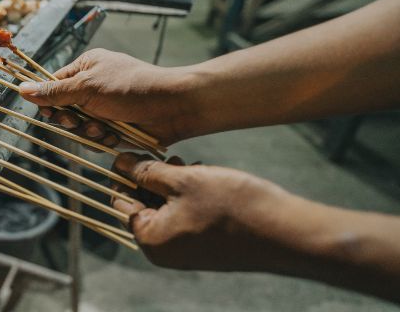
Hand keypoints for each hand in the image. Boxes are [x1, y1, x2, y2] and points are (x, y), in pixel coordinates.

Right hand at [18, 48, 198, 145]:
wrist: (172, 107)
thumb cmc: (132, 88)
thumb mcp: (87, 87)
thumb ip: (54, 92)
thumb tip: (21, 88)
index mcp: (85, 68)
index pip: (53, 85)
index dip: (49, 101)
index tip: (52, 112)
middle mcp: (93, 87)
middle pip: (64, 110)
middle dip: (71, 120)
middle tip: (78, 120)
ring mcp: (105, 108)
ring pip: (79, 128)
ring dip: (88, 131)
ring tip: (104, 128)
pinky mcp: (115, 127)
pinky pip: (96, 139)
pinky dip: (103, 140)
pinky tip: (115, 135)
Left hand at [111, 153, 296, 271]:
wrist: (285, 233)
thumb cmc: (232, 206)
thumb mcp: (183, 180)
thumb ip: (147, 172)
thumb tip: (119, 164)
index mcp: (150, 239)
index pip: (121, 200)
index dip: (125, 174)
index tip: (134, 152)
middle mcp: (164, 251)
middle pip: (143, 205)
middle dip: (152, 179)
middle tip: (168, 157)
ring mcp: (185, 252)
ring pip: (166, 209)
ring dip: (173, 185)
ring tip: (189, 166)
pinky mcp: (205, 247)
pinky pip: (185, 218)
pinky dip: (189, 197)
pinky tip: (204, 179)